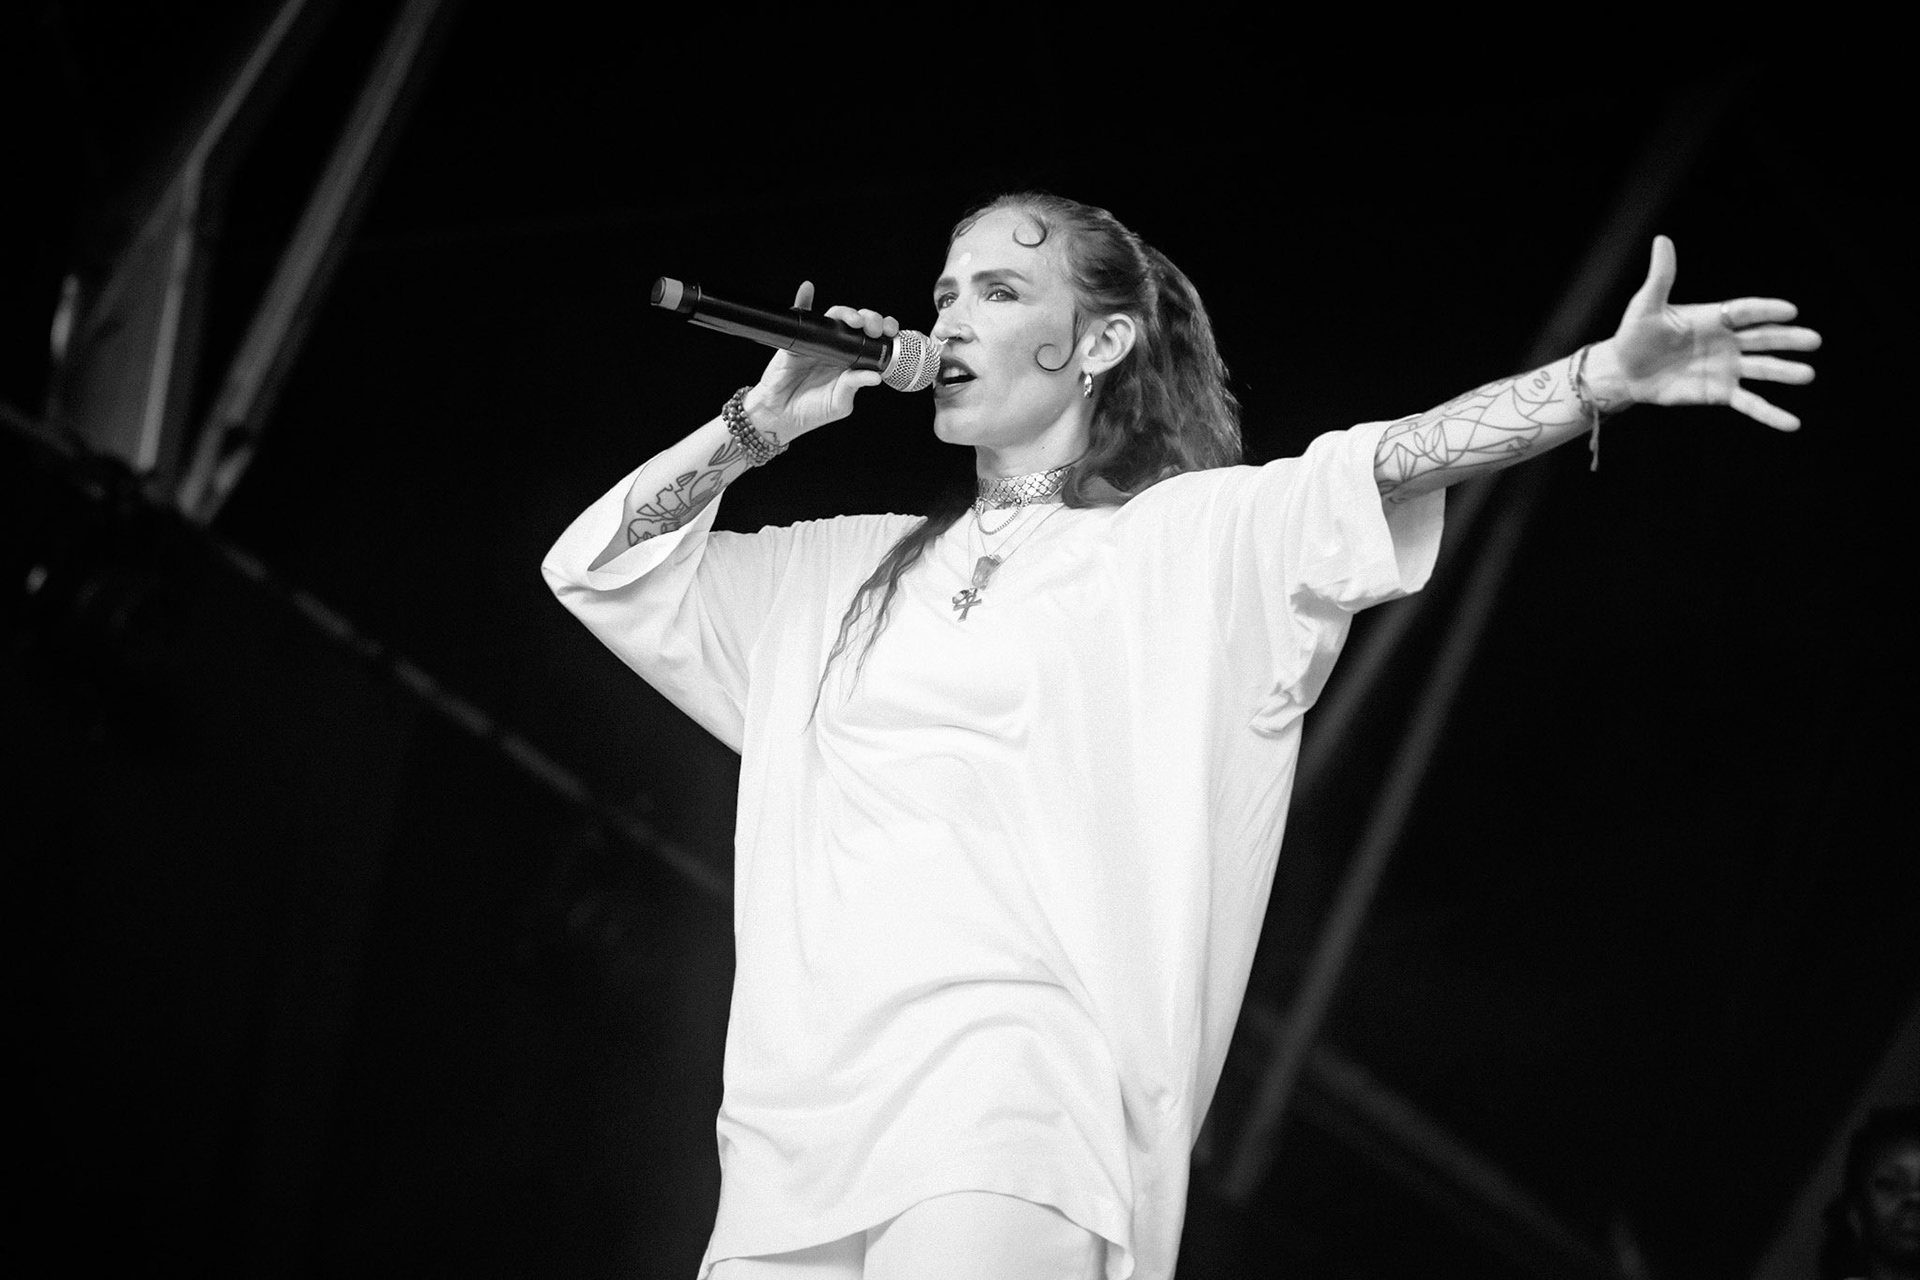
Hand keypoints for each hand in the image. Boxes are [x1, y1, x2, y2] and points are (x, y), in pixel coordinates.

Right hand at [740, 281, 898, 440]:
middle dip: (869, 319)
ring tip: (853, 319)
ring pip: (835, 318)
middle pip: (857, 324)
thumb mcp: (839, 402)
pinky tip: (807, 289)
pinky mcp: (798, 340)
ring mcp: (818, 342)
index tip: (890, 331)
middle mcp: (838, 349)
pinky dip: (803, 299)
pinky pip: (801, 315)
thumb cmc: (812, 411)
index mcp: (853, 362)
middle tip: (872, 327)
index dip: (884, 332)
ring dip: (846, 312)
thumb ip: (854, 386)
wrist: (781, 415)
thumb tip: (875, 377)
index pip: (873, 341)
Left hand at [1592, 236, 1821, 430]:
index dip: (1767, 311)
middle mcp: (1727, 341)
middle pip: (1763, 339)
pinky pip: (1749, 403)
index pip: (1746, 311)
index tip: (1790, 311)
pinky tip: (1792, 423)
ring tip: (1808, 375)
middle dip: (1788, 340)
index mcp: (1714, 317)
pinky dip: (1770, 413)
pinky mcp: (1720, 393)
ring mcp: (1727, 368)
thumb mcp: (1646, 306)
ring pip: (1762, 370)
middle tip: (1815, 341)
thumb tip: (1662, 240)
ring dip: (1784, 373)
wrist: (1624, 372)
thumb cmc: (1634, 334)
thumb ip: (1661, 277)